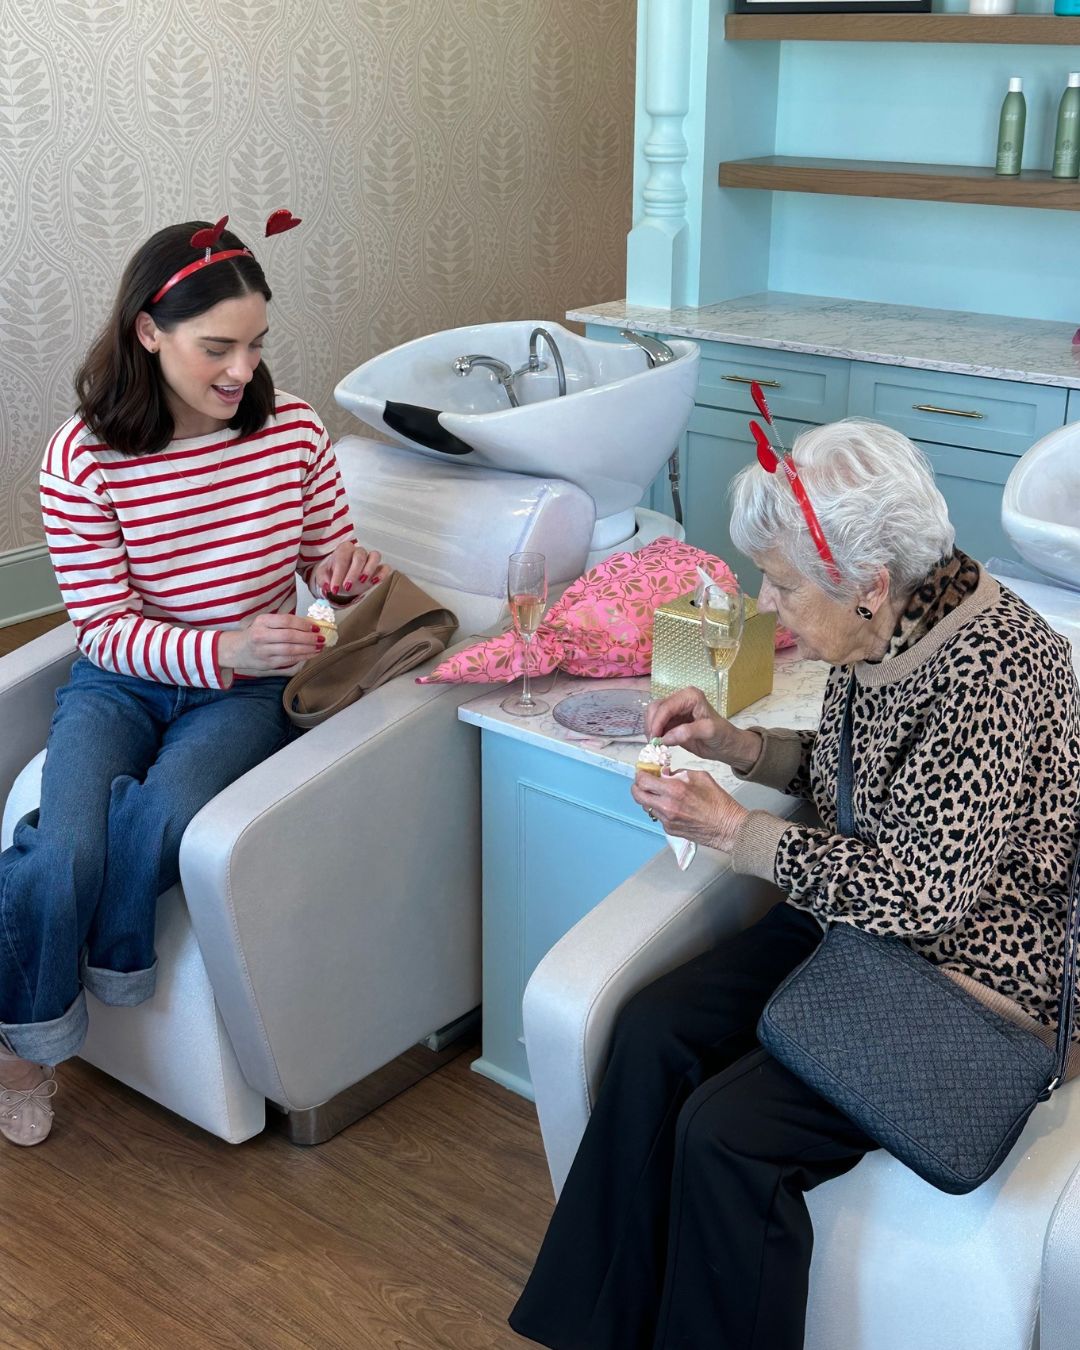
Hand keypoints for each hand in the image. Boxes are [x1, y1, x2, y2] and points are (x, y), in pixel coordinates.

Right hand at [219, 613, 323, 674]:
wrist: (235, 650)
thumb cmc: (255, 634)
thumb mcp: (265, 623)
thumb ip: (284, 623)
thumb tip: (311, 625)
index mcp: (262, 621)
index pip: (286, 621)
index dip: (303, 624)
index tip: (315, 627)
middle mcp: (261, 636)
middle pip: (289, 636)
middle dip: (309, 638)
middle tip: (321, 638)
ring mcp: (263, 651)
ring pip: (290, 651)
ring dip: (308, 649)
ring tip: (319, 647)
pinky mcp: (267, 664)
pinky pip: (288, 661)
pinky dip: (302, 657)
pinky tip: (311, 654)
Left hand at [312, 540, 382, 600]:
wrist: (342, 578)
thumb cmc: (334, 574)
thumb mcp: (323, 575)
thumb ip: (322, 578)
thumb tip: (326, 585)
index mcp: (344, 549)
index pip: (342, 557)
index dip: (338, 573)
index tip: (334, 588)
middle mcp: (358, 551)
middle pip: (359, 556)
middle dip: (353, 572)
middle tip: (347, 587)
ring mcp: (370, 559)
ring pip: (375, 556)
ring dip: (369, 569)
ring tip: (362, 581)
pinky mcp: (379, 569)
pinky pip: (385, 567)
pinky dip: (382, 574)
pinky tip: (375, 582)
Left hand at [630, 768, 749, 852]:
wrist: (727, 827)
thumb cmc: (718, 803)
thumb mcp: (700, 776)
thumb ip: (678, 773)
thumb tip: (665, 773)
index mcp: (674, 789)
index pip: (643, 781)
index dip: (640, 774)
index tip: (643, 772)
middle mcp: (667, 805)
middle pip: (637, 795)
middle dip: (637, 787)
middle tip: (644, 782)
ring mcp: (667, 819)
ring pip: (646, 806)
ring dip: (649, 798)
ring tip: (660, 794)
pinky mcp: (670, 829)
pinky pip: (657, 816)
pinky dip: (660, 809)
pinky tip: (671, 806)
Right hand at [645, 687, 760, 771]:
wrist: (726, 746)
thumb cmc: (722, 736)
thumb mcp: (709, 732)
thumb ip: (688, 732)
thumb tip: (665, 738)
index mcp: (690, 696)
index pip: (667, 706)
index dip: (657, 721)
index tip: (654, 738)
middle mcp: (680, 699)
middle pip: (656, 708)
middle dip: (651, 725)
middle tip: (653, 743)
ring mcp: (675, 710)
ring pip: (653, 715)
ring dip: (650, 730)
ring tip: (655, 745)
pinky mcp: (671, 721)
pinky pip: (656, 725)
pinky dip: (654, 734)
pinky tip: (658, 744)